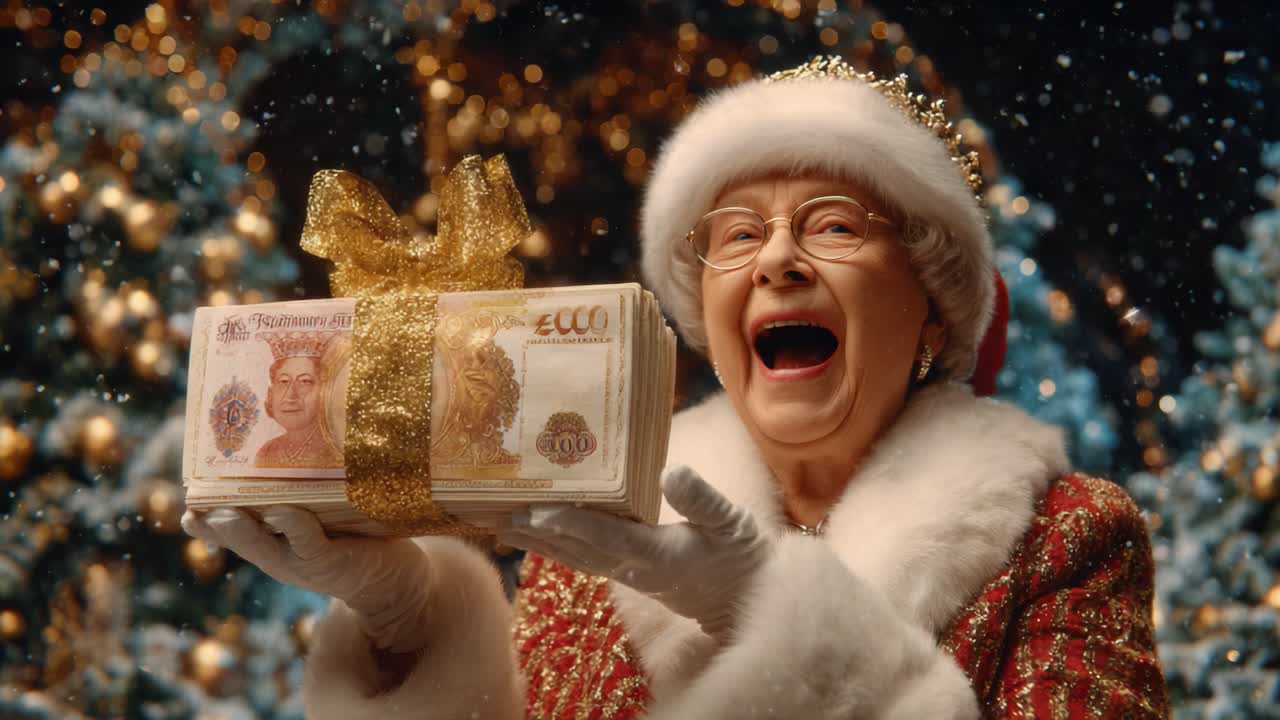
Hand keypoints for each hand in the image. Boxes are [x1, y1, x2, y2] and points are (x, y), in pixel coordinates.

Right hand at [181, 507, 432, 652]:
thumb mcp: (316, 515)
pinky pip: (303, 540)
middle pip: (230, 535)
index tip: (185, 502)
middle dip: (211, 520)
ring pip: (258, 542)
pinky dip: (291, 524)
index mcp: (265, 539)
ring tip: (224, 512)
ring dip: (241, 527)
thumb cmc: (351, 536)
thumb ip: (298, 490)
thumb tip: (284, 437)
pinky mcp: (326, 560)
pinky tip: (282, 511)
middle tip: (193, 505)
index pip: (219, 530)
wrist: (392, 580)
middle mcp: (273, 552)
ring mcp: (297, 560)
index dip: (199, 518)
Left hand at [498, 465, 770, 638]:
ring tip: (500, 523)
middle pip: (575, 550)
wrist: (746, 598)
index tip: (535, 511)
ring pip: (574, 557)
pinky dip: (557, 545)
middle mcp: (634, 568)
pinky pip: (584, 558)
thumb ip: (701, 500)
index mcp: (656, 555)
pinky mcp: (629, 571)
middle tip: (496, 512)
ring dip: (537, 542)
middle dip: (536, 532)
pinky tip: (537, 533)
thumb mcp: (730, 521)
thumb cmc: (740, 555)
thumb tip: (671, 472)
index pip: (605, 537)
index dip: (569, 524)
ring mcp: (629, 573)